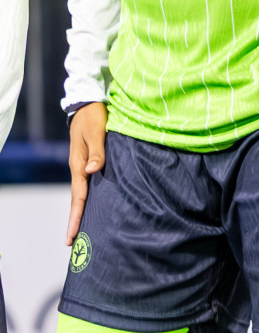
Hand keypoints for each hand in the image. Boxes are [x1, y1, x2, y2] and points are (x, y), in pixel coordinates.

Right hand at [66, 102, 106, 245]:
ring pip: (82, 193)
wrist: (88, 104)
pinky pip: (88, 184)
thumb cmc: (94, 116)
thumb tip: (93, 170)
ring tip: (81, 230)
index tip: (72, 235)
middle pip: (77, 199)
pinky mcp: (89, 161)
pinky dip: (88, 198)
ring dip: (81, 211)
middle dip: (75, 220)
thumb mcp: (97, 131)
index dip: (76, 216)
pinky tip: (93, 205)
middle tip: (72, 243)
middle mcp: (79, 168)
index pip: (78, 196)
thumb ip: (98, 151)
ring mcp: (83, 165)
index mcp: (78, 164)